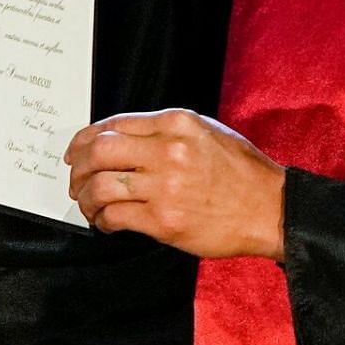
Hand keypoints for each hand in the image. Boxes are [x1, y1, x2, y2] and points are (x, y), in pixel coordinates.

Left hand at [65, 108, 285, 260]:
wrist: (269, 208)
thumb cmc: (242, 172)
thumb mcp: (207, 131)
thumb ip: (165, 131)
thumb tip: (122, 141)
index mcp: (178, 122)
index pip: (115, 124)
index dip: (86, 138)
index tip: (76, 150)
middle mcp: (169, 150)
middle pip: (100, 152)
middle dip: (78, 167)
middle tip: (74, 178)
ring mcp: (166, 186)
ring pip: (101, 186)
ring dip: (86, 198)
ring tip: (88, 204)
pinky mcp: (165, 221)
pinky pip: (116, 217)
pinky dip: (102, 220)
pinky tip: (105, 222)